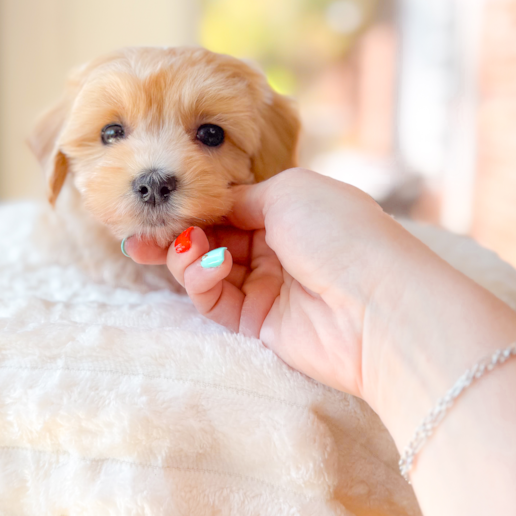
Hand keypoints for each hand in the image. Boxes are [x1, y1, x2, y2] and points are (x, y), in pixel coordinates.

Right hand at [124, 168, 433, 398]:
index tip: (158, 200)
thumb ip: (239, 195)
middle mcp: (277, 245)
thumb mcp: (288, 191)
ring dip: (185, 255)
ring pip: (206, 268)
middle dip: (175, 233)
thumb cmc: (341, 233)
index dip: (193, 203)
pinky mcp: (258, 323)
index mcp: (291, 207)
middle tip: (136, 233)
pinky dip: (202, 280)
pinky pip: (215, 299)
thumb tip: (209, 203)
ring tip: (182, 247)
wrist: (378, 308)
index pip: (228, 203)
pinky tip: (208, 264)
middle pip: (211, 236)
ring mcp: (267, 285)